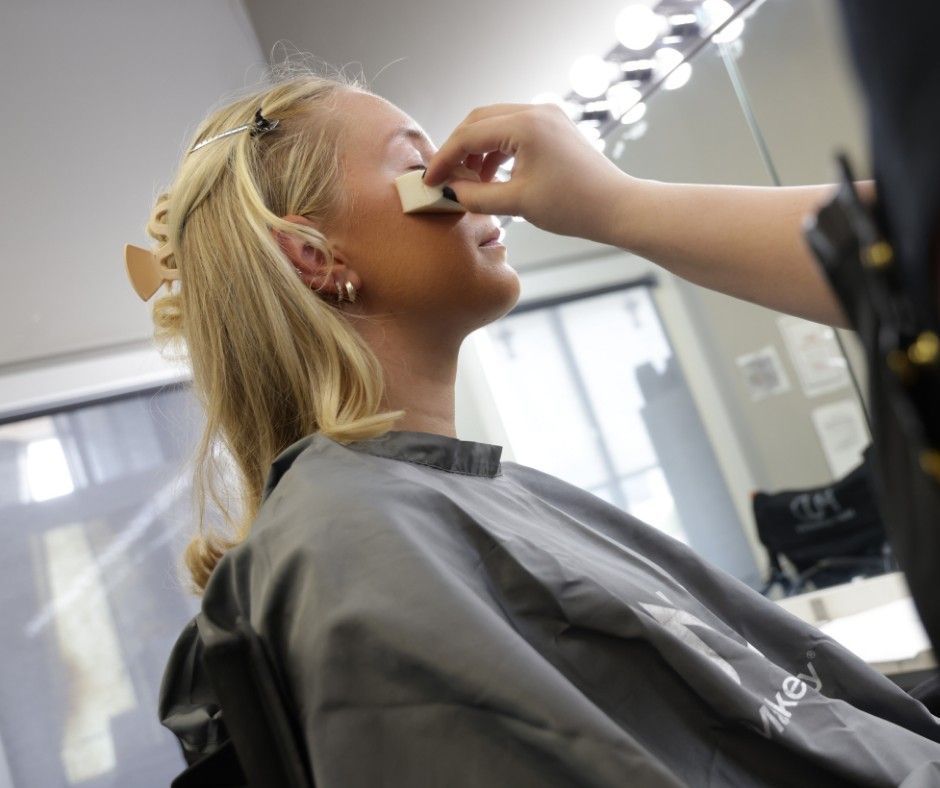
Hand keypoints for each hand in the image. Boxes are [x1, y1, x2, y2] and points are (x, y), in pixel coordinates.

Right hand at [423, 103, 634, 245]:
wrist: (616, 207)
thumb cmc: (574, 206)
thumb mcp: (517, 203)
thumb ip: (476, 196)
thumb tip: (448, 192)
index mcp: (526, 125)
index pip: (469, 135)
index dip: (445, 159)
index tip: (430, 181)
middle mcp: (536, 111)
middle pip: (479, 120)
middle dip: (457, 148)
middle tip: (444, 178)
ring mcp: (546, 116)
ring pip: (494, 124)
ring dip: (476, 150)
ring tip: (469, 182)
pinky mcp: (553, 127)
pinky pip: (513, 131)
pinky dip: (496, 150)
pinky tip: (490, 176)